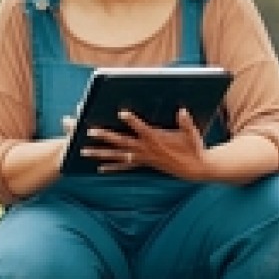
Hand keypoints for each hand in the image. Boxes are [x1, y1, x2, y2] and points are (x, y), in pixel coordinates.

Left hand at [82, 107, 206, 177]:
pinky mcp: (143, 164)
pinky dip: (112, 167)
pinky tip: (99, 168)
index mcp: (157, 139)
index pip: (142, 128)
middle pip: (121, 142)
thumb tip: (181, 110)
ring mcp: (143, 158)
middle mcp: (146, 149)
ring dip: (100, 153)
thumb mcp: (192, 133)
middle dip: (105, 136)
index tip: (120, 112)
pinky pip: (124, 167)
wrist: (195, 169)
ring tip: (83, 151)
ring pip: (117, 155)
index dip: (132, 121)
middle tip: (89, 131)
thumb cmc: (194, 147)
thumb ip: (185, 122)